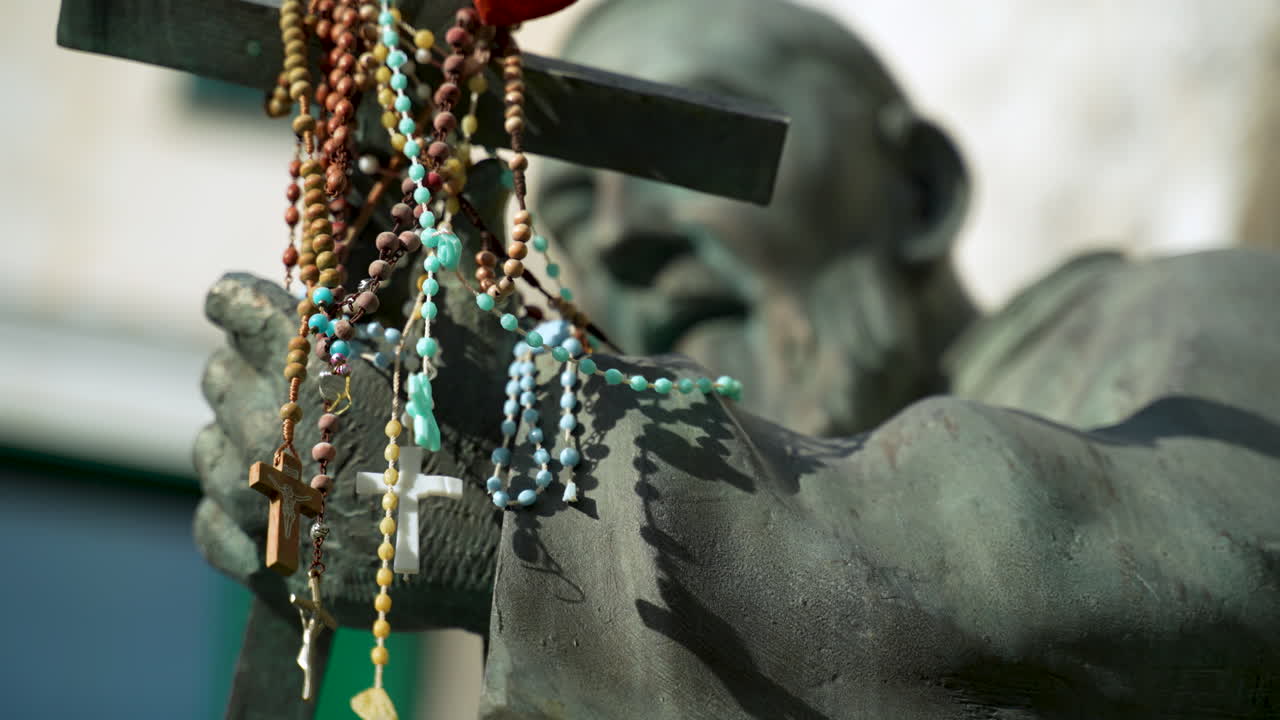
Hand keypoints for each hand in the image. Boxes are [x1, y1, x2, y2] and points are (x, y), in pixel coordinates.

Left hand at [194, 271, 508, 632]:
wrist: (535, 538)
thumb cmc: (509, 425)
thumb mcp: (476, 329)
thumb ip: (438, 266)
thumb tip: (459, 184)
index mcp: (312, 356)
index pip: (233, 304)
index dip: (245, 302)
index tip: (255, 308)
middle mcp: (272, 423)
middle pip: (218, 377)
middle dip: (257, 373)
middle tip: (303, 387)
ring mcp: (270, 502)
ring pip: (211, 452)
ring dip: (245, 441)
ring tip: (295, 450)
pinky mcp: (279, 569)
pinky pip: (213, 526)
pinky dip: (237, 512)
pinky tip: (274, 507)